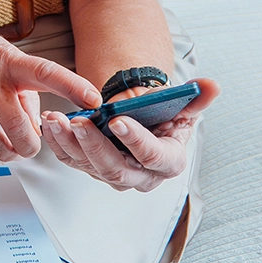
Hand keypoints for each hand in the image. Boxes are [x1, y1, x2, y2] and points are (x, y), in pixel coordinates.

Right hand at [0, 0, 101, 165]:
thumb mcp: (6, 57)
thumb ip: (25, 91)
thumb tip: (37, 127)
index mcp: (8, 60)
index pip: (46, 72)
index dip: (72, 86)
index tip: (94, 99)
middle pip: (18, 125)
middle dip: (30, 146)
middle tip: (30, 147)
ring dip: (4, 154)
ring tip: (7, 151)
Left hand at [39, 77, 218, 192]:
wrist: (147, 123)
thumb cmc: (166, 116)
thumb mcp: (184, 107)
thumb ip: (196, 98)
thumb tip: (211, 86)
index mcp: (168, 161)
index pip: (153, 156)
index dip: (136, 140)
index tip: (117, 121)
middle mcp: (141, 176)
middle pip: (116, 169)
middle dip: (95, 145)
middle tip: (79, 123)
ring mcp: (114, 174)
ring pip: (90, 167)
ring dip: (70, 143)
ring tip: (56, 120)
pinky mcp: (92, 168)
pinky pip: (72, 160)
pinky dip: (58, 143)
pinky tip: (49, 124)